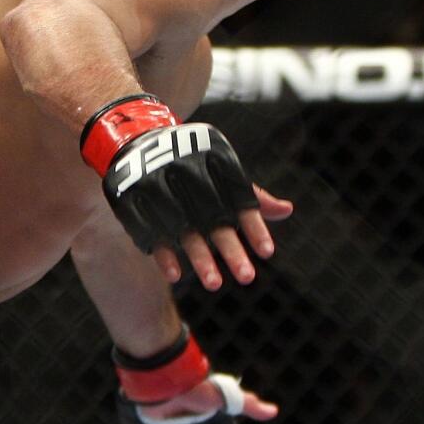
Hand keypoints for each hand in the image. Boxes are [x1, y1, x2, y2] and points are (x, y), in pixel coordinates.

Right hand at [80, 95, 291, 290]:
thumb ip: (250, 194)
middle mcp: (188, 175)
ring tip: (215, 284)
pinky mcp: (135, 200)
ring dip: (200, 258)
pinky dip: (163, 253)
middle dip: (231, 249)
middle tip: (248, 278)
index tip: (268, 253)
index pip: (239, 198)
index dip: (254, 226)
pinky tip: (176, 276)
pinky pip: (150, 231)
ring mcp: (160, 189)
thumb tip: (288, 210)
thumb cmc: (191, 160)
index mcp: (213, 163)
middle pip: (214, 218)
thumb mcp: (222, 168)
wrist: (136, 138)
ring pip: (184, 229)